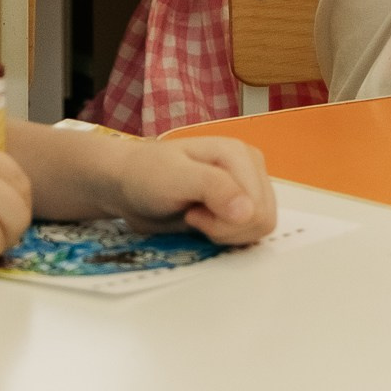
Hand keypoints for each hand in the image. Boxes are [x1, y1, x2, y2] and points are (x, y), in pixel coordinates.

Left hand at [101, 137, 275, 244]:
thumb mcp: (174, 177)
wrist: (128, 185)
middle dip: (225, 228)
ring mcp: (248, 187)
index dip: (223, 221)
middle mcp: (250, 168)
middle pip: (262, 219)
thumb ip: (214, 188)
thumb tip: (249, 212)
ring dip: (225, 233)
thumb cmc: (146, 176)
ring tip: (197, 217)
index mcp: (240, 154)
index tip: (191, 210)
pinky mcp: (241, 204)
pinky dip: (226, 235)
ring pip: (259, 228)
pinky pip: (250, 232)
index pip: (257, 208)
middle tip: (194, 216)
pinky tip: (204, 222)